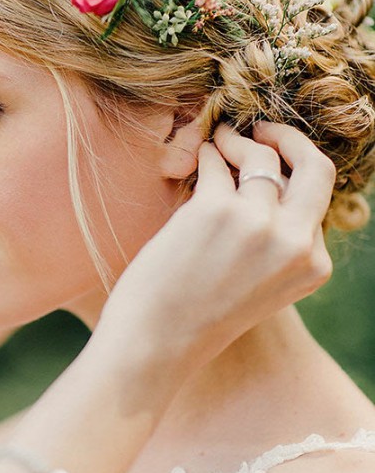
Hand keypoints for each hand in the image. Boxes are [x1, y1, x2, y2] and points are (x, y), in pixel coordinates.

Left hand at [96, 121, 335, 372]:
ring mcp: (257, 223)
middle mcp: (294, 242)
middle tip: (263, 127)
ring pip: (258, 156)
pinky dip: (206, 154)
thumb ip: (277, 241)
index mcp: (313, 265)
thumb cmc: (200, 316)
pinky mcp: (215, 209)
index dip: (290, 175)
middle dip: (289, 137)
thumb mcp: (262, 285)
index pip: (315, 200)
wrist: (156, 345)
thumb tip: (271, 180)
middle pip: (314, 166)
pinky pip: (215, 161)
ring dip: (236, 140)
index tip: (271, 161)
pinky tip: (196, 159)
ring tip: (218, 143)